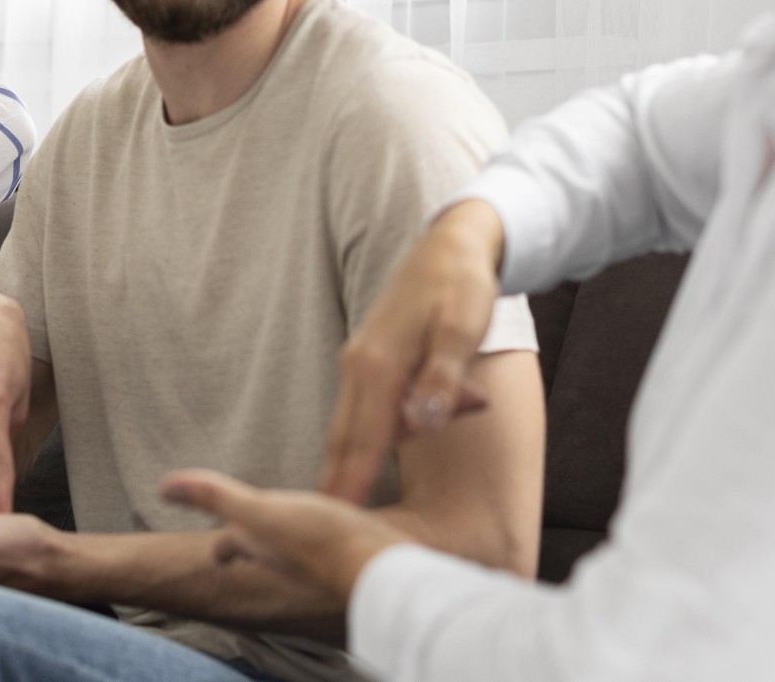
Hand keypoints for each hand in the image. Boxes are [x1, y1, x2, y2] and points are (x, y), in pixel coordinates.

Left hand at [160, 469, 409, 604]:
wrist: (377, 566)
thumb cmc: (319, 538)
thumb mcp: (262, 511)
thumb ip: (215, 496)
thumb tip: (163, 488)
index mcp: (259, 541)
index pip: (228, 541)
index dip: (221, 541)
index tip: (216, 547)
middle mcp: (283, 555)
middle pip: (257, 547)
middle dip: (248, 540)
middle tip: (243, 537)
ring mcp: (315, 559)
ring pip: (289, 548)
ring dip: (282, 537)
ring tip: (286, 528)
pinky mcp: (346, 553)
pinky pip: (324, 544)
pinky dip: (319, 534)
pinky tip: (335, 527)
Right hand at [320, 201, 503, 502]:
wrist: (452, 242)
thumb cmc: (462, 287)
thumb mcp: (461, 329)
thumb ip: (442, 378)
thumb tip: (419, 423)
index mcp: (380, 364)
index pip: (363, 438)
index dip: (348, 481)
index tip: (332, 521)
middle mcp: (360, 366)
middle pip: (344, 436)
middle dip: (331, 482)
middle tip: (312, 531)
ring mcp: (360, 361)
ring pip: (350, 422)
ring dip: (346, 459)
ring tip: (340, 495)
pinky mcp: (368, 358)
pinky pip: (359, 407)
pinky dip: (357, 435)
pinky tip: (363, 450)